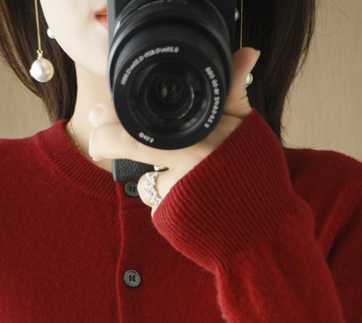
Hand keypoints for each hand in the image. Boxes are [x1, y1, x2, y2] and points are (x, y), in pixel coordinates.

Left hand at [88, 47, 260, 211]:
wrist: (262, 229)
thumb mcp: (247, 129)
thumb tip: (246, 54)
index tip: (98, 117)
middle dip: (108, 143)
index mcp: (197, 139)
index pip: (138, 128)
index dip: (112, 122)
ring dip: (156, 177)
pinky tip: (189, 200)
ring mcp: (174, 196)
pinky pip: (158, 205)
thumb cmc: (256, 176)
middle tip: (101, 140)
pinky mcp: (170, 221)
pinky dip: (168, 201)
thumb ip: (234, 94)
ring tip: (185, 178)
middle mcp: (182, 166)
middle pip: (129, 149)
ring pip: (147, 180)